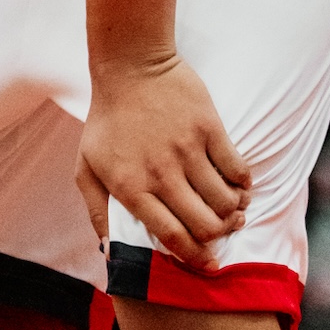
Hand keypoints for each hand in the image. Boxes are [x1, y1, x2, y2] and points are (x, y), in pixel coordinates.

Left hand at [77, 54, 250, 270]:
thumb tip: (110, 251)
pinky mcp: (208, 128)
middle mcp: (161, 173)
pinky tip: (240, 185)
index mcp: (131, 186)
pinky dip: (244, 184)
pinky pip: (238, 169)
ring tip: (234, 211)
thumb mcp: (86, 165)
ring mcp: (187, 150)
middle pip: (205, 224)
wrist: (130, 65)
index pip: (172, 236)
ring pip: (225, 201)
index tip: (207, 264)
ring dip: (234, 212)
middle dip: (218, 236)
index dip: (194, 256)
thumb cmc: (107, 118)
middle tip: (222, 232)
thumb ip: (97, 210)